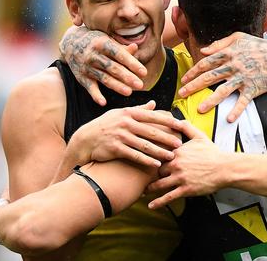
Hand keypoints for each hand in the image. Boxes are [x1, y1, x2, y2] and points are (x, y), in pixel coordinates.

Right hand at [59, 25, 146, 105]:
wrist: (71, 42)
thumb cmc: (96, 41)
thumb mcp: (107, 39)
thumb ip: (121, 47)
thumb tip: (135, 47)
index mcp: (102, 43)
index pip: (119, 55)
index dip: (132, 63)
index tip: (144, 72)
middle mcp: (93, 55)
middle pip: (113, 68)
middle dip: (127, 77)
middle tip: (140, 85)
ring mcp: (87, 67)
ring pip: (104, 78)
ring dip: (116, 86)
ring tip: (129, 92)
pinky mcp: (81, 77)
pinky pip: (89, 87)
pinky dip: (95, 95)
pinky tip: (103, 102)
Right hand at [67, 101, 182, 167]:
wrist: (85, 139)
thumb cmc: (106, 125)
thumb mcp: (120, 113)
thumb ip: (138, 109)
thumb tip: (154, 103)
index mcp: (129, 113)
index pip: (152, 116)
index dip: (168, 121)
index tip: (180, 125)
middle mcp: (126, 123)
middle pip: (151, 131)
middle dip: (167, 137)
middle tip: (180, 143)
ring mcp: (120, 136)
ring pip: (145, 145)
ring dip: (160, 151)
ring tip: (171, 156)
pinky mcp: (115, 148)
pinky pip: (135, 155)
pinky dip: (146, 160)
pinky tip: (156, 164)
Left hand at [147, 122, 221, 208]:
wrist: (225, 168)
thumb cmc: (213, 153)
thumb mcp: (200, 136)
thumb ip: (186, 127)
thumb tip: (177, 120)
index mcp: (177, 152)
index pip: (158, 155)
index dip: (152, 158)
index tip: (145, 159)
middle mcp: (176, 165)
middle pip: (157, 171)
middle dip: (150, 174)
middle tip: (142, 177)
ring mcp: (180, 178)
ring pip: (159, 185)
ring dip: (150, 188)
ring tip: (143, 191)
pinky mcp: (185, 189)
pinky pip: (168, 197)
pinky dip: (158, 202)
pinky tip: (151, 205)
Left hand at [179, 32, 266, 121]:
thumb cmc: (259, 45)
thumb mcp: (238, 37)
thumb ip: (220, 43)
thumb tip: (203, 50)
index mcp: (228, 54)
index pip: (206, 63)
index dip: (193, 72)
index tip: (183, 80)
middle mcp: (233, 66)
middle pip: (209, 77)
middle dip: (194, 86)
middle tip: (181, 94)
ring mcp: (243, 77)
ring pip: (223, 90)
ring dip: (211, 100)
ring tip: (200, 109)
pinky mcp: (254, 87)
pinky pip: (243, 100)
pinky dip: (237, 110)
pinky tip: (229, 119)